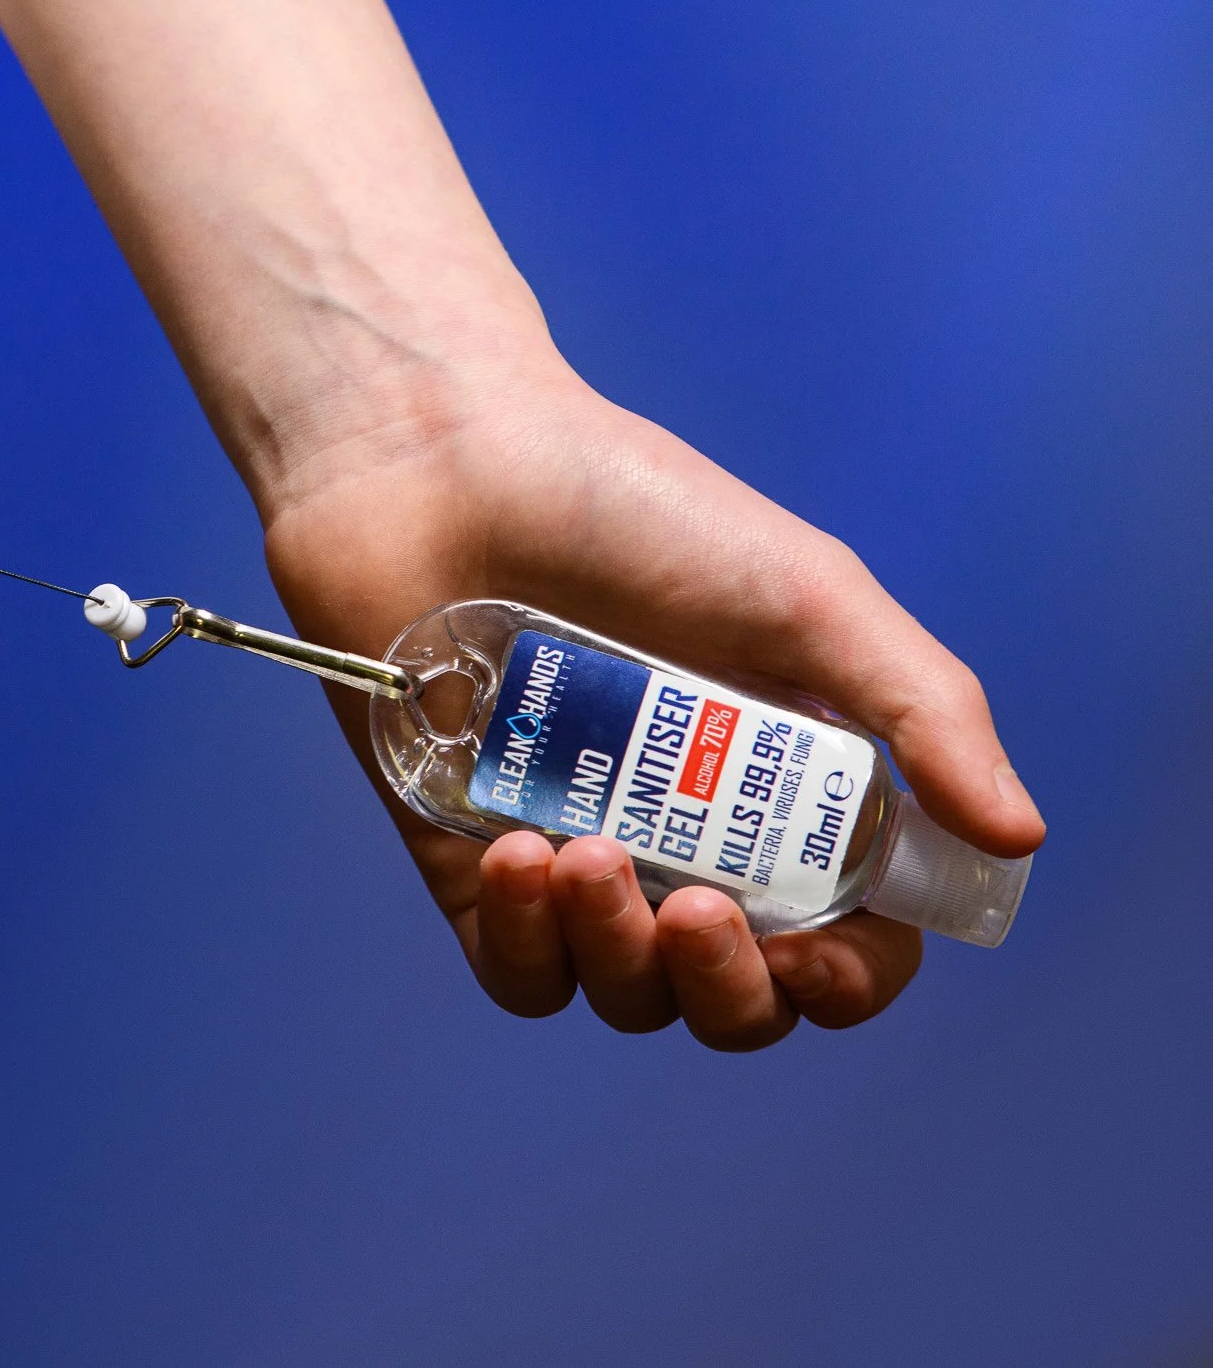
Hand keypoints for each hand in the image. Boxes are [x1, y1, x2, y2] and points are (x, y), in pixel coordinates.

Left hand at [260, 356, 1044, 1050]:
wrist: (444, 466)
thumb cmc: (630, 511)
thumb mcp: (807, 597)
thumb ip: (919, 711)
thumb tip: (1019, 836)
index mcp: (782, 787)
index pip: (844, 941)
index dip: (846, 980)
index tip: (820, 957)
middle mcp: (685, 835)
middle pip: (735, 998)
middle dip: (731, 990)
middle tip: (700, 915)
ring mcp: (576, 852)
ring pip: (625, 993)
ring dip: (621, 956)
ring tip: (588, 854)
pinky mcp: (468, 858)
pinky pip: (514, 966)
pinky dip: (529, 942)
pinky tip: (521, 855)